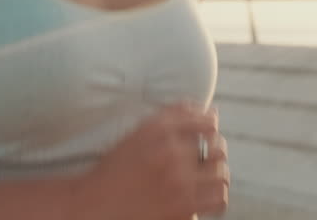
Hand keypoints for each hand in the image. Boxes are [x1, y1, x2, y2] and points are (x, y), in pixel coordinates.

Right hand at [72, 102, 229, 219]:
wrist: (95, 204)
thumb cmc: (115, 171)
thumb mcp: (137, 134)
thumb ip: (168, 119)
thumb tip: (200, 111)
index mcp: (158, 128)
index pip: (204, 119)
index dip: (211, 125)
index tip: (208, 132)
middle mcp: (171, 151)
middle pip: (216, 145)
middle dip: (216, 150)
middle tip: (209, 157)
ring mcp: (180, 180)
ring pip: (221, 172)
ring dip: (218, 173)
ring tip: (211, 177)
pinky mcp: (184, 206)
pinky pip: (218, 197)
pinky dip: (217, 196)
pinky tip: (208, 196)